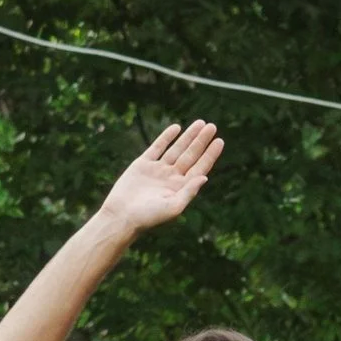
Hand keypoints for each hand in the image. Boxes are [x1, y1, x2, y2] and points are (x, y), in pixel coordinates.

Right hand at [97, 121, 224, 234]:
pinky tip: (176, 128)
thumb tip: (205, 177)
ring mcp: (157, 170)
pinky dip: (166, 137)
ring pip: (176, 149)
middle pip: (190, 155)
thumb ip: (189, 192)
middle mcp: (171, 178)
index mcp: (180, 188)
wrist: (120, 216)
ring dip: (188, 137)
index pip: (199, 168)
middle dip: (201, 141)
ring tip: (200, 123)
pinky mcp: (142, 165)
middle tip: (212, 126)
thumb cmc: (147, 217)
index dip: (210, 154)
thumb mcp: (173, 207)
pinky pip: (157, 147)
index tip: (219, 141)